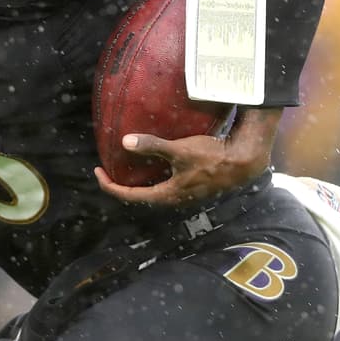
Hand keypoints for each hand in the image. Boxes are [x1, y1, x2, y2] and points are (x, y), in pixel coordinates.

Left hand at [94, 108, 281, 204]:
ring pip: (152, 190)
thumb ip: (153, 145)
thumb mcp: (180, 150)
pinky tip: (152, 161)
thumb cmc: (211, 158)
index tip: (97, 172)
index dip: (110, 185)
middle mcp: (172, 198)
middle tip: (108, 169)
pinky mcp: (190, 185)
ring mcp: (182, 193)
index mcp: (166, 195)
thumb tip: (125, 142)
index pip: (129, 196)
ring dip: (137, 179)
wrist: (242, 162)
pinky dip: (152, 175)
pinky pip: (164, 183)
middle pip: (139, 195)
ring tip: (126, 165)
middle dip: (121, 183)